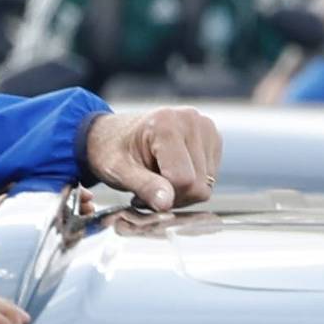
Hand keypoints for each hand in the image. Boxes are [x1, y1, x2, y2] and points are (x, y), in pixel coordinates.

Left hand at [83, 106, 221, 211]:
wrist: (112, 134)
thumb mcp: (117, 170)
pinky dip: (191, 182)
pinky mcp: (212, 137)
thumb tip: (166, 203)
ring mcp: (205, 127)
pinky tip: (171, 172)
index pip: (183, 179)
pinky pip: (210, 177)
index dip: (165, 196)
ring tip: (157, 178)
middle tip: (148, 188)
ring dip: (182, 190)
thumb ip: (143, 185)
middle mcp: (190, 120)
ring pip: (206, 184)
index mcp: (165, 123)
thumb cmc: (112, 151)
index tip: (140, 195)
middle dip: (174, 195)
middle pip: (199, 185)